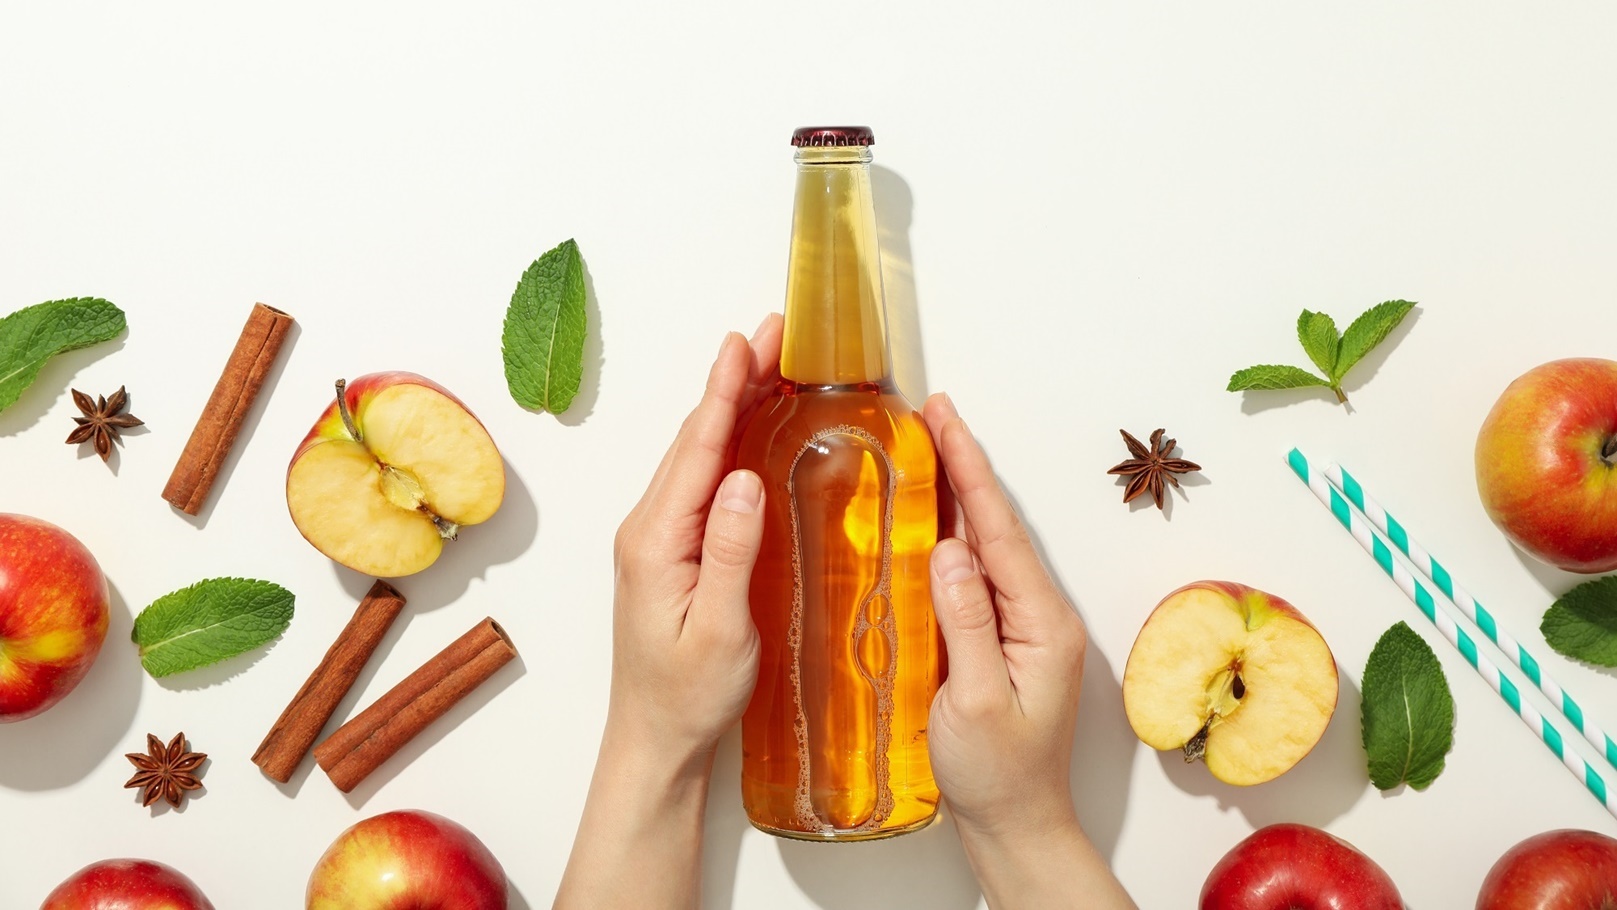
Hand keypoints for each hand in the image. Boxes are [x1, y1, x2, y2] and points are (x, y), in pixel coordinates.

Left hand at [555, 315, 782, 909]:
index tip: (746, 341)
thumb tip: (742, 477)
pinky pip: (700, 480)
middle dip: (734, 379)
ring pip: (697, 455)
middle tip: (772, 331)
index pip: (697, 449)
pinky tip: (748, 427)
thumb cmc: (689, 695)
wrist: (655, 740)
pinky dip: (727, 442)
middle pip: (695, 438)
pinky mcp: (670, 551)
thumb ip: (729, 550)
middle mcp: (648, 528)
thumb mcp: (721, 629)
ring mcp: (656, 538)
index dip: (725, 390)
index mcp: (656, 540)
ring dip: (731, 404)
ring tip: (766, 361)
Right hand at [922, 393, 1135, 908]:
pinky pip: (974, 575)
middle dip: (964, 466)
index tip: (945, 421)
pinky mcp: (999, 640)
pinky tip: (928, 519)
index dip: (971, 471)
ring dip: (958, 496)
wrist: (1014, 824)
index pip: (1000, 531)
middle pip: (997, 526)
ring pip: (985, 546)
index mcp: (1042, 622)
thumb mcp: (974, 700)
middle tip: (931, 414)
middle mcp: (1038, 615)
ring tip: (926, 448)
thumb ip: (965, 622)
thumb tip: (948, 549)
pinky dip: (950, 537)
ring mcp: (1021, 626)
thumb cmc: (997, 775)